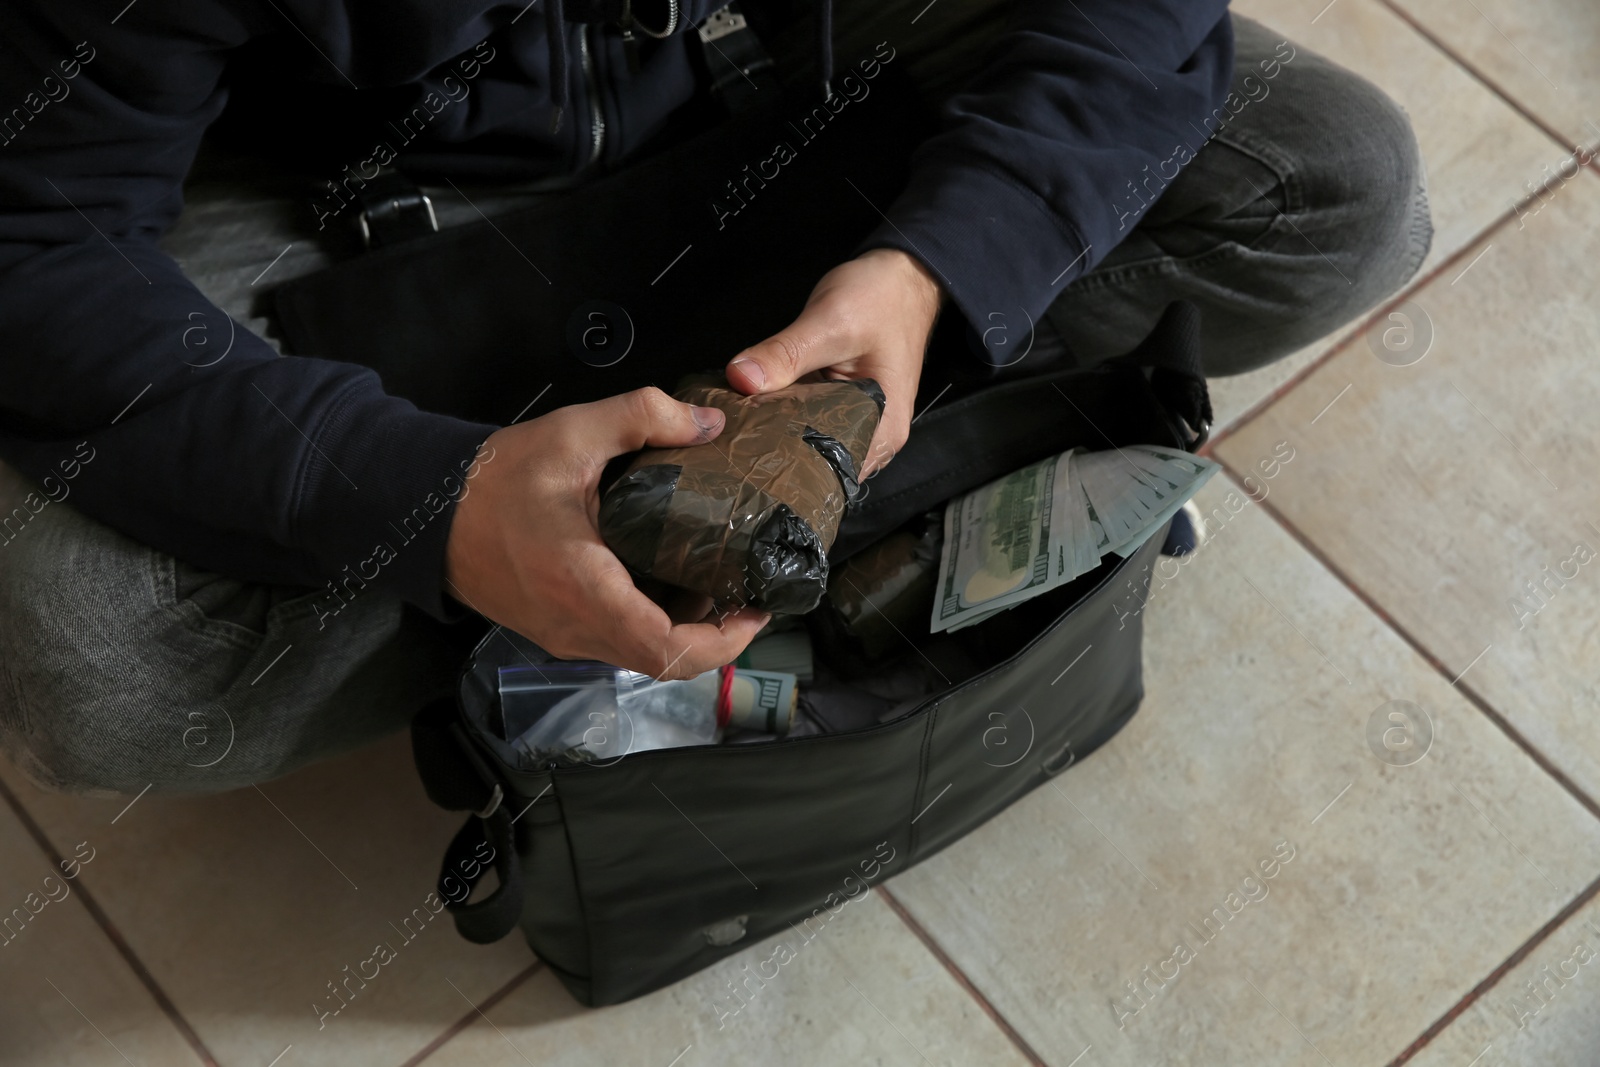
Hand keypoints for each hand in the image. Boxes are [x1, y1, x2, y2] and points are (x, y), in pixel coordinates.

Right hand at [443, 387, 769, 679]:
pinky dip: (654, 623)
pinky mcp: (556, 632)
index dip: (725, 641)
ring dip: (686, 631)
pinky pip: (618, 643)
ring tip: (718, 584)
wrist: (426, 510)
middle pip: (664, 662)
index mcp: (584, 588)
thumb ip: (645, 418)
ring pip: (642, 655)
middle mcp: (576, 628)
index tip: (756, 610)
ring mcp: (564, 637)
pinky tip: (671, 581)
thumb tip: (711, 425)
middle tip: (748, 594)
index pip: (667, 650)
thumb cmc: (494, 478)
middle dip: (716, 636)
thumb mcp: (573, 432)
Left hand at [725, 248, 942, 476]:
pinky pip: (808, 418)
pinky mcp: (842, 403)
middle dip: (776, 453)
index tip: (745, 458)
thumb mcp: (830, 322)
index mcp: (883, 430)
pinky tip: (755, 409)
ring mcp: (859, 420)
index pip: (831, 471)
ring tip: (737, 431)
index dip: (788, 469)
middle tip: (731, 444)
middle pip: (818, 461)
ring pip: (810, 439)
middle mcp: (874, 435)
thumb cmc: (880, 299)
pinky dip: (784, 414)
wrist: (902, 274)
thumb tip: (740, 379)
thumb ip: (786, 353)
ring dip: (777, 433)